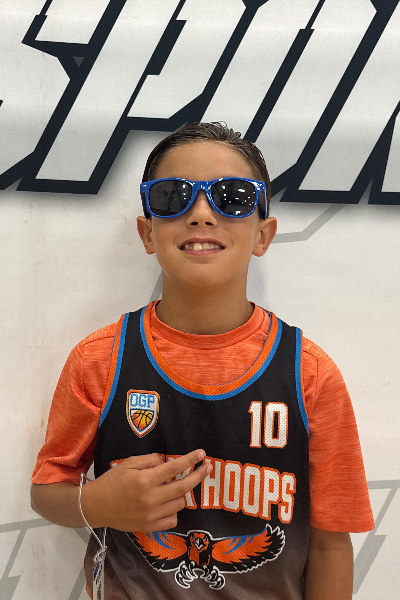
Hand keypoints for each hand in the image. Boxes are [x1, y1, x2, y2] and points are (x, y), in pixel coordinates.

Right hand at [81, 449, 210, 531]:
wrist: (96, 506)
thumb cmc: (112, 481)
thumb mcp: (128, 463)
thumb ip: (150, 460)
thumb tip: (166, 463)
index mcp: (145, 480)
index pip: (174, 468)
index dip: (190, 460)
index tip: (201, 454)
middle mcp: (151, 498)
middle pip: (183, 487)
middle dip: (198, 475)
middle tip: (207, 467)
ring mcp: (151, 515)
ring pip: (180, 503)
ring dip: (182, 493)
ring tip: (175, 487)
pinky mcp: (149, 527)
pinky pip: (172, 519)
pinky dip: (174, 510)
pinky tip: (168, 503)